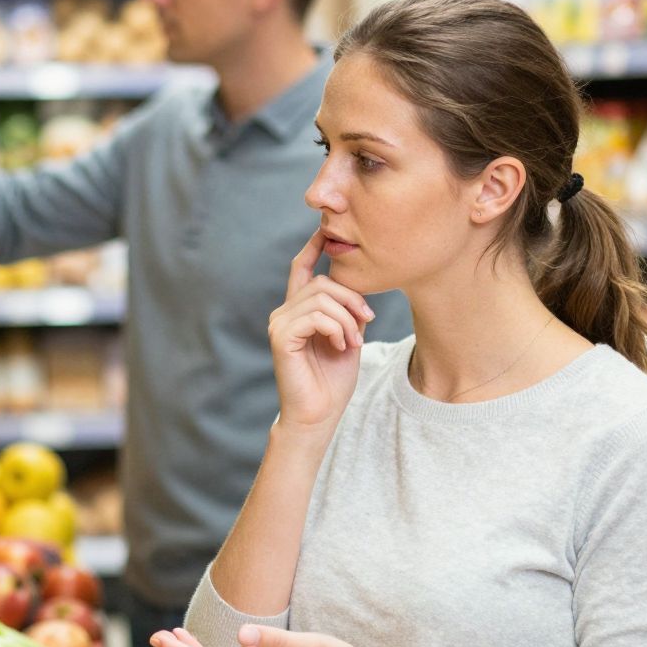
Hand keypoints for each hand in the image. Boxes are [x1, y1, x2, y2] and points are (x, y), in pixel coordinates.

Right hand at [269, 230, 373, 438]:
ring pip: (320, 297)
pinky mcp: (281, 337)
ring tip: (353, 341)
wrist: (319, 415)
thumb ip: (349, 311)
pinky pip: (315, 316)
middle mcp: (284, 313)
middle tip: (366, 322)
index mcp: (299, 311)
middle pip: (321, 281)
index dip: (313, 246)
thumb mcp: (349, 337)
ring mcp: (279, 324)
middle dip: (351, 298)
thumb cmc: (332, 381)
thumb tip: (358, 287)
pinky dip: (336, 328)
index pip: (301, 268)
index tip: (326, 231)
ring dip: (346, 318)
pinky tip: (342, 346)